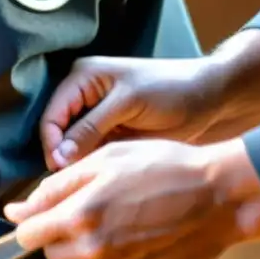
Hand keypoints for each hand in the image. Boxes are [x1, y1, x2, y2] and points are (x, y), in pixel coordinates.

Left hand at [4, 138, 259, 258]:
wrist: (220, 197)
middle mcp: (94, 250)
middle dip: (63, 233)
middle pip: (51, 253)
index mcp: (80, 215)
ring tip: (123, 220)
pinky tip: (138, 237)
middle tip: (96, 208)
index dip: (33, 221)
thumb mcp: (105, 160)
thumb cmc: (165, 168)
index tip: (46, 214)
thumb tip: (15, 211)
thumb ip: (54, 187)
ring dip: (88, 248)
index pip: (27, 235)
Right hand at [40, 55, 225, 169]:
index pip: (51, 115)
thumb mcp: (128, 104)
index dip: (51, 143)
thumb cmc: (171, 91)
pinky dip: (90, 165)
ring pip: (70, 147)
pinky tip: (98, 176)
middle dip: (61, 155)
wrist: (208, 99)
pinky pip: (89, 153)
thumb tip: (58, 156)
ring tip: (86, 180)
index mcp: (82, 78)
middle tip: (73, 180)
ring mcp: (95, 117)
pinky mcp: (109, 135)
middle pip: (56, 132)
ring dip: (75, 163)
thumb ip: (91, 128)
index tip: (60, 168)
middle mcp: (83, 96)